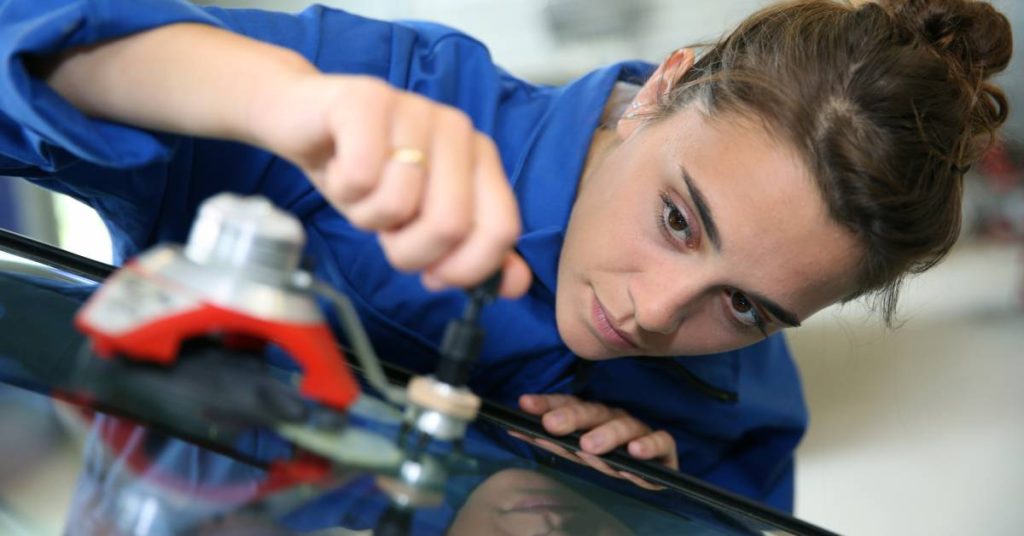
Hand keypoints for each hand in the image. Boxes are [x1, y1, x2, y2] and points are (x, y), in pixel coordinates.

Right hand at [251, 73, 530, 297]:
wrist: (302, 120)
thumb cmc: (365, 173)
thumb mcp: (419, 220)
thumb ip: (470, 252)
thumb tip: (514, 285)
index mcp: (479, 158)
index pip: (500, 229)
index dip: (465, 268)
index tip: (433, 274)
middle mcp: (456, 129)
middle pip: (450, 225)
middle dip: (408, 250)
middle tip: (386, 230)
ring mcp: (415, 110)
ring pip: (399, 203)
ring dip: (367, 215)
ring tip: (361, 190)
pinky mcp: (367, 101)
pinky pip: (361, 177)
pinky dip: (343, 189)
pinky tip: (340, 168)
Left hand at [512, 394, 677, 489]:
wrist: (653, 473)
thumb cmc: (611, 458)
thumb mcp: (578, 452)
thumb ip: (551, 441)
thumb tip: (514, 429)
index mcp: (593, 417)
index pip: (568, 405)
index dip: (547, 404)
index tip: (524, 405)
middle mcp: (615, 420)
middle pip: (593, 413)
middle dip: (571, 418)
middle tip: (551, 426)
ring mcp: (640, 432)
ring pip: (624, 427)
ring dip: (606, 435)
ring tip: (589, 446)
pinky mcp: (664, 449)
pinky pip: (660, 442)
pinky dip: (649, 446)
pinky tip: (635, 452)